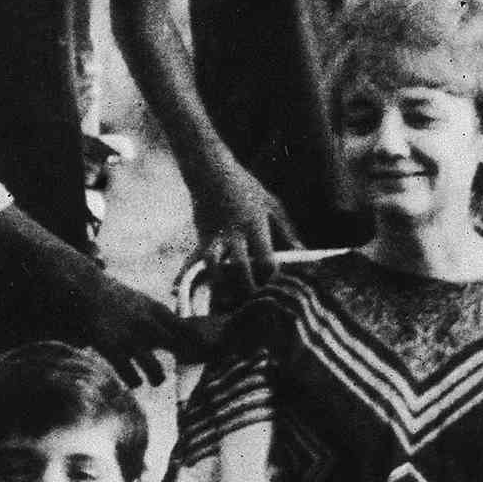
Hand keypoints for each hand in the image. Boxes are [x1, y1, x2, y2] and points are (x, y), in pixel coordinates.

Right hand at [64, 273, 201, 387]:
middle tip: (176, 364)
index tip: (194, 349)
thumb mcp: (145, 302)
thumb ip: (164, 318)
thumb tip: (187, 333)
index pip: (186, 330)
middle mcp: (146, 323)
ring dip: (157, 378)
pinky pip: (130, 375)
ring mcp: (130, 338)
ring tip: (156, 380)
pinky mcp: (111, 349)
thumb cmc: (120, 300)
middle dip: (178, 359)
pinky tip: (135, 380)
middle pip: (174, 348)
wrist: (87, 292)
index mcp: (157, 310)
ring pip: (155, 369)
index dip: (193, 342)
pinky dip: (135, 381)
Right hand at [188, 161, 301, 304]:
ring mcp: (213, 237)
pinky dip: (184, 276)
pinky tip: (177, 292)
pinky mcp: (200, 239)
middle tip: (254, 309)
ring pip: (213, 267)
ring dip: (219, 288)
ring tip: (224, 308)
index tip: (280, 292)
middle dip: (246, 289)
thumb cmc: (247, 189)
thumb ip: (288, 231)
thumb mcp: (273, 205)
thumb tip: (305, 254)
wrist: (210, 172)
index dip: (272, 278)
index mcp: (255, 225)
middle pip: (240, 268)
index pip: (266, 258)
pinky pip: (191, 261)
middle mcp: (233, 234)